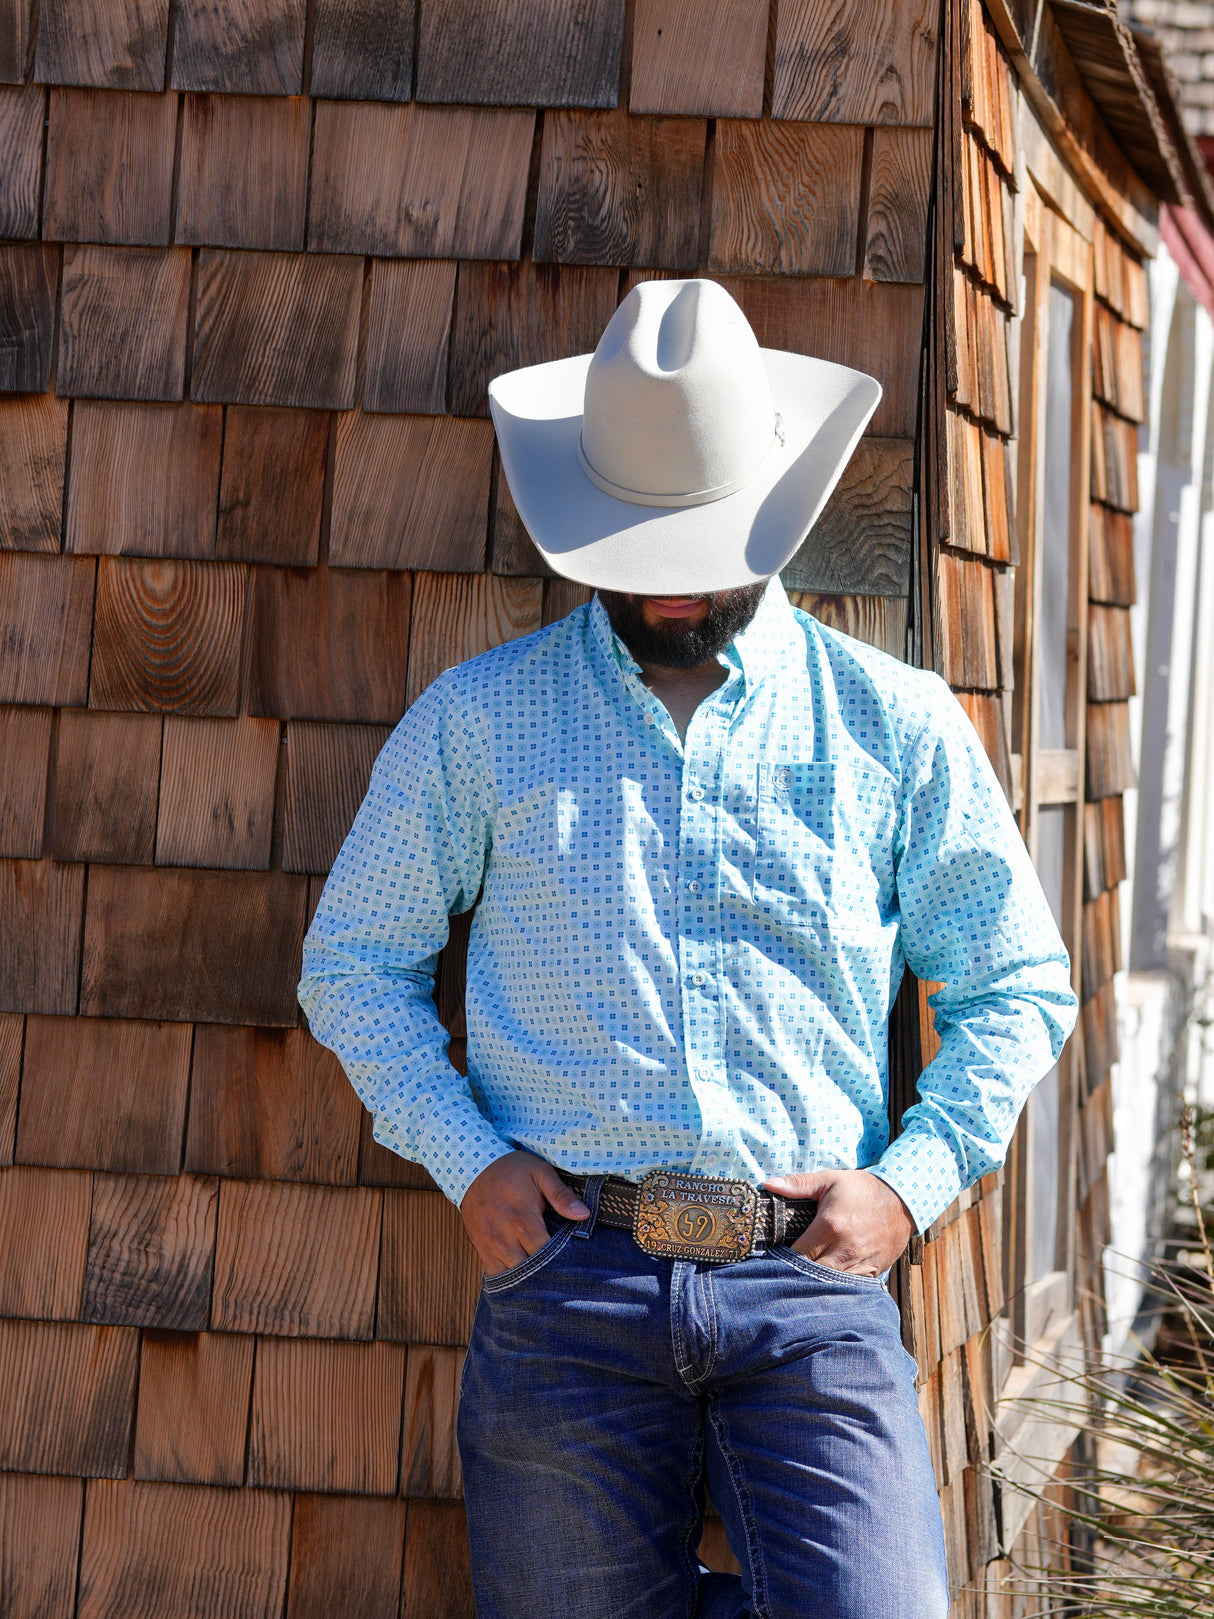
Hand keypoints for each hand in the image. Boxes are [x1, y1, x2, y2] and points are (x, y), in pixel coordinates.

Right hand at [460, 1151, 590, 1275]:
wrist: (473, 1167)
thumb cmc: (512, 1169)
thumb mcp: (540, 1172)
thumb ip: (562, 1195)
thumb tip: (584, 1214)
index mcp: (522, 1219)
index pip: (545, 1254)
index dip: (560, 1260)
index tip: (572, 1259)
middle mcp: (503, 1237)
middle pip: (529, 1270)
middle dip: (546, 1272)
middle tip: (562, 1270)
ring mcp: (489, 1245)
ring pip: (512, 1276)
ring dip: (528, 1278)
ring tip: (544, 1273)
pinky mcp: (480, 1248)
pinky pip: (495, 1273)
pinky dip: (510, 1277)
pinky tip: (523, 1272)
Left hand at [762, 1168, 914, 1276]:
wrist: (902, 1197)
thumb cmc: (862, 1188)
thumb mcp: (829, 1179)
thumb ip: (798, 1184)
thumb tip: (768, 1184)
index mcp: (830, 1226)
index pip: (798, 1254)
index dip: (783, 1260)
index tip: (774, 1259)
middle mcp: (845, 1248)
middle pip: (813, 1275)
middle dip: (798, 1276)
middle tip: (785, 1274)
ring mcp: (861, 1262)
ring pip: (832, 1286)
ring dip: (817, 1285)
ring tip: (803, 1283)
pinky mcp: (874, 1271)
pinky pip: (851, 1288)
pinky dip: (839, 1288)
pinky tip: (828, 1286)